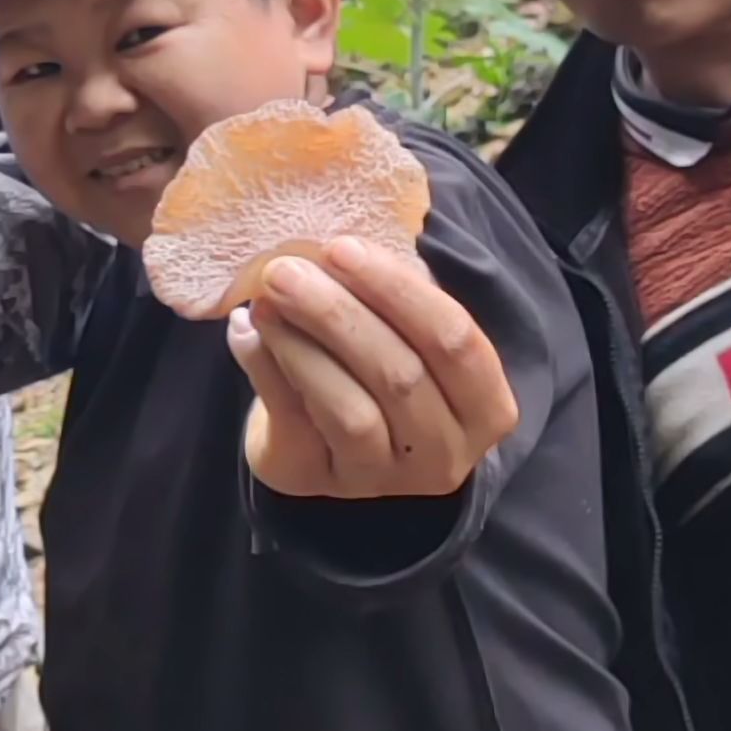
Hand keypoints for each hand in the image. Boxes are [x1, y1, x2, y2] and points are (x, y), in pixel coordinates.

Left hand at [227, 239, 519, 500]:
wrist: (327, 443)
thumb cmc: (381, 370)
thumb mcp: (409, 337)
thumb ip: (395, 298)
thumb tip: (337, 247)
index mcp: (486, 407)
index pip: (456, 342)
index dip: (398, 290)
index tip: (343, 247)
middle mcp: (444, 454)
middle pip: (400, 377)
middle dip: (338, 314)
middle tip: (285, 268)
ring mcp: (381, 479)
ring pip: (349, 411)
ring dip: (301, 345)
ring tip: (266, 300)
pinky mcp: (318, 483)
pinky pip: (295, 424)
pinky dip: (265, 370)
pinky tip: (245, 331)